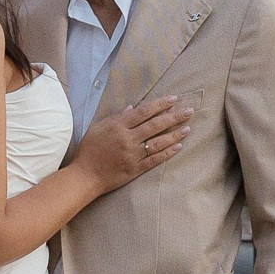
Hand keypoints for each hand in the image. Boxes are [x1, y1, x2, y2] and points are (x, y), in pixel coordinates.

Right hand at [73, 95, 192, 192]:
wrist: (85, 175)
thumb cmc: (89, 149)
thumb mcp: (98, 128)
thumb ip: (115, 117)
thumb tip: (132, 107)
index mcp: (118, 126)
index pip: (143, 112)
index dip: (160, 104)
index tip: (173, 98)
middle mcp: (128, 139)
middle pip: (155, 125)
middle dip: (174, 117)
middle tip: (189, 110)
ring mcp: (133, 155)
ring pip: (159, 142)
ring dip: (175, 134)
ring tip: (187, 127)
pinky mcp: (136, 169)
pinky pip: (155, 159)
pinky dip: (168, 153)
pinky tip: (179, 146)